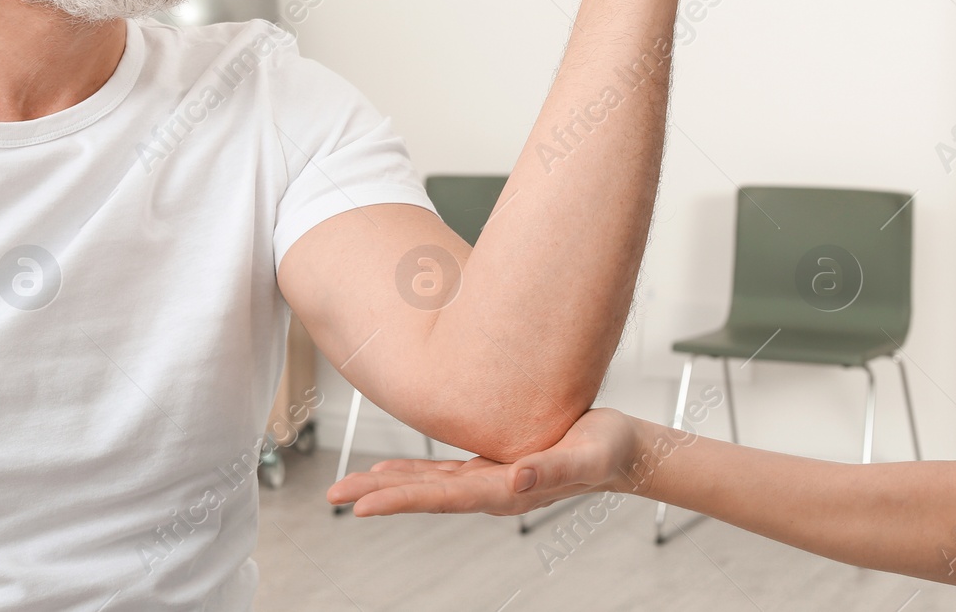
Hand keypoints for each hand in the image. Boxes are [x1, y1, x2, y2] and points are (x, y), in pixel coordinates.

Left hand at [326, 408, 642, 517]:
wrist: (622, 449)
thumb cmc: (607, 449)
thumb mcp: (586, 455)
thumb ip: (551, 469)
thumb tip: (514, 479)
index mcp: (506, 491)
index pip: (444, 497)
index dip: (403, 498)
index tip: (363, 505)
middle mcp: (490, 489)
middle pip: (425, 494)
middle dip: (379, 494)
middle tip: (333, 495)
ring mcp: (489, 479)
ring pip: (429, 484)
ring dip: (389, 485)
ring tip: (350, 487)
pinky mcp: (492, 463)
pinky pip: (443, 471)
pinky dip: (414, 472)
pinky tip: (391, 469)